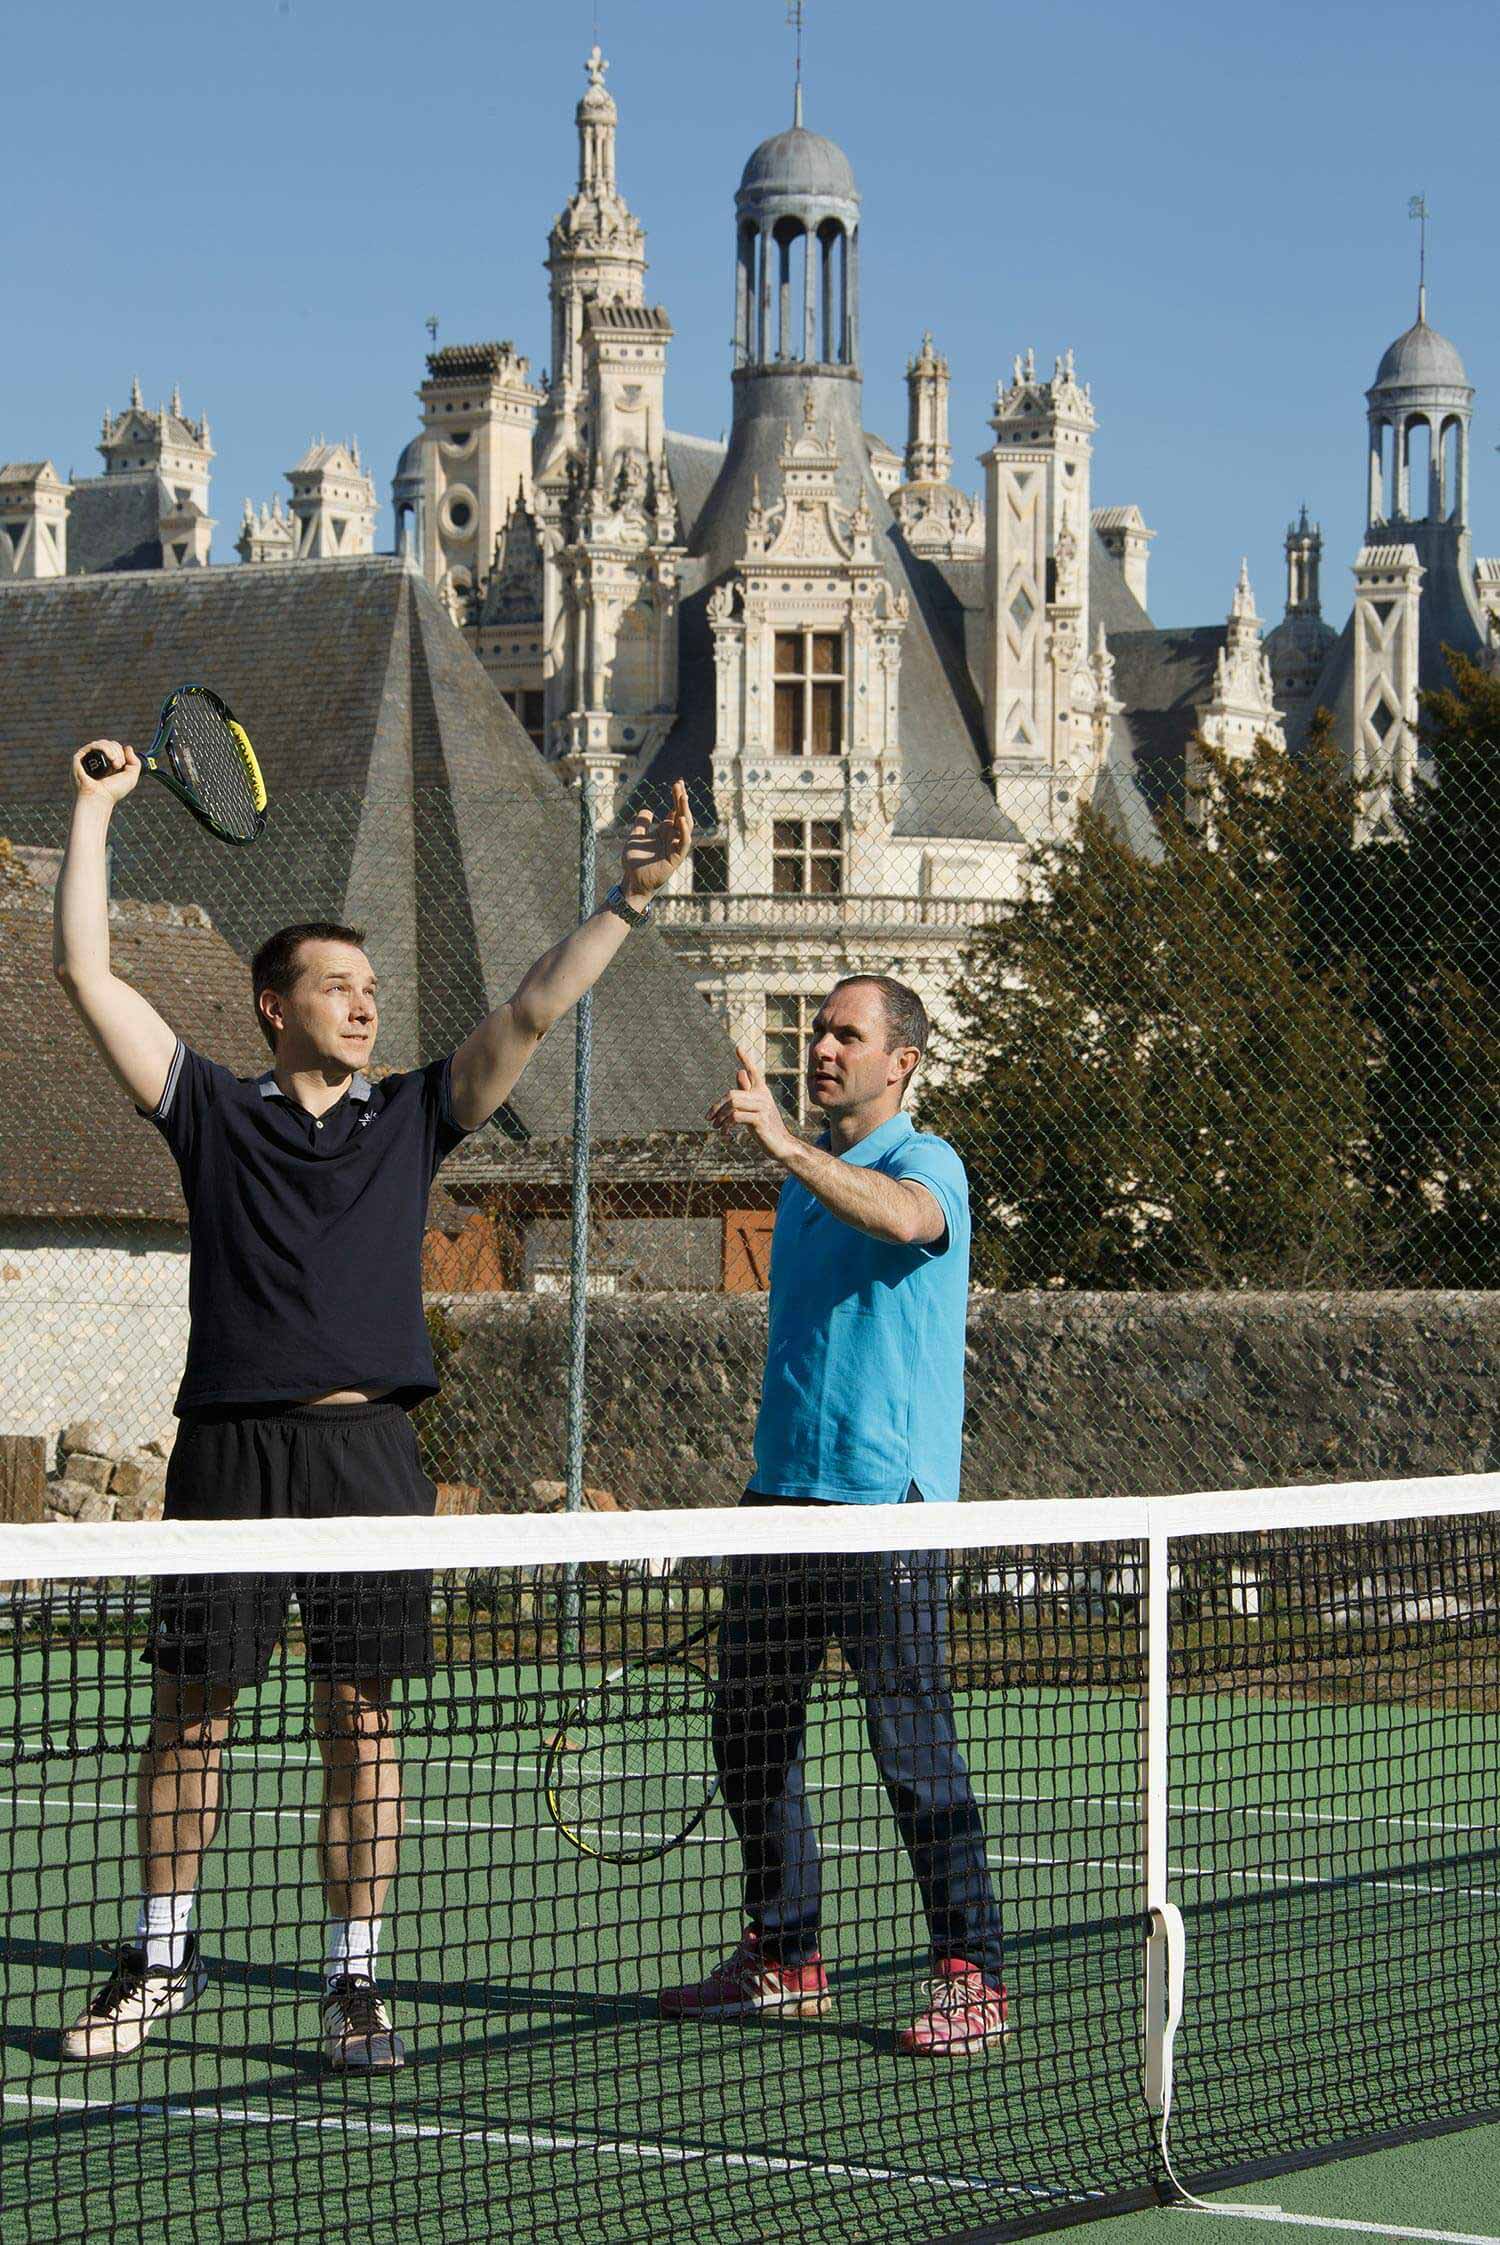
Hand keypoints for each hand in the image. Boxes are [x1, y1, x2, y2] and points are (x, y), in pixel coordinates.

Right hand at [73, 741, 139, 804]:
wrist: (100, 798)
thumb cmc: (113, 791)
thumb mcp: (131, 777)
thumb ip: (135, 762)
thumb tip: (127, 747)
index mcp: (108, 763)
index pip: (116, 748)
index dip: (122, 753)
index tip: (123, 765)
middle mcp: (98, 760)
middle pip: (110, 744)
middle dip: (119, 752)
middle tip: (119, 766)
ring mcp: (88, 758)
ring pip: (103, 743)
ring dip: (113, 751)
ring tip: (116, 764)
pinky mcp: (80, 758)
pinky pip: (93, 745)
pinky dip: (104, 748)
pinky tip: (110, 758)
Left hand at [620, 779, 691, 904]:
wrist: (632, 881)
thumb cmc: (634, 862)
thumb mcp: (635, 837)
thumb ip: (641, 824)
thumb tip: (647, 809)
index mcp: (665, 831)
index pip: (675, 811)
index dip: (677, 797)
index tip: (677, 783)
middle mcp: (672, 837)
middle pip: (681, 814)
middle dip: (681, 799)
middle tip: (680, 784)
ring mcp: (675, 847)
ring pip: (685, 826)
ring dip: (685, 811)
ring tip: (682, 796)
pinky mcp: (675, 858)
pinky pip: (683, 844)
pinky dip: (684, 832)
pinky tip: (682, 820)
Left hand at [708, 1046, 798, 1160]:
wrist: (781, 1145)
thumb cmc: (766, 1126)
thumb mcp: (755, 1107)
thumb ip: (747, 1091)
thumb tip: (739, 1072)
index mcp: (762, 1091)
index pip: (753, 1072)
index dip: (746, 1060)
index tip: (738, 1047)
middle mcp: (763, 1096)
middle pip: (732, 1094)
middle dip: (717, 1107)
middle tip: (709, 1118)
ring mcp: (763, 1107)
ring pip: (733, 1104)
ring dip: (720, 1117)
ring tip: (715, 1127)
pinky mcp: (760, 1120)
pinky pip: (736, 1117)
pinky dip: (726, 1125)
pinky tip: (725, 1134)